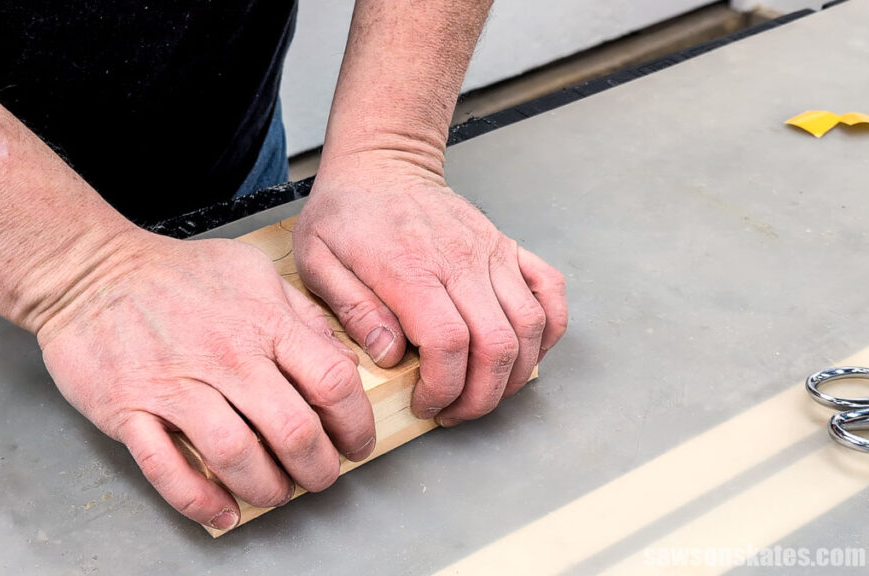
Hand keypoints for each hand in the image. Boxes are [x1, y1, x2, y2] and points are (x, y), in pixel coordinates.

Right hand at [36, 232, 375, 530]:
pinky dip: (200, 500)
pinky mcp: (130, 410)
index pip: (332, 382)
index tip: (355, 442)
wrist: (90, 271)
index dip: (355, 423)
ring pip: (237, 457)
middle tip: (319, 477)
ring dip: (267, 488)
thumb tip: (343, 363)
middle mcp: (226, 356)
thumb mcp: (254, 273)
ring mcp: (176, 385)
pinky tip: (223, 512)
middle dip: (318, 468)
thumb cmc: (176, 274)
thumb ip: (302, 317)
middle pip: (293, 431)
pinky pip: (168, 469)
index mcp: (263, 322)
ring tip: (276, 493)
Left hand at [294, 154, 567, 426]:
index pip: (449, 343)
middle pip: (497, 344)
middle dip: (481, 395)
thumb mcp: (318, 260)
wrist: (382, 164)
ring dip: (514, 373)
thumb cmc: (347, 213)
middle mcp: (460, 260)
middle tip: (454, 410)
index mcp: (411, 269)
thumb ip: (353, 310)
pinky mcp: (507, 247)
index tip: (425, 403)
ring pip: (530, 326)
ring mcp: (490, 252)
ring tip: (483, 391)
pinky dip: (549, 329)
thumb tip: (389, 354)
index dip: (444, 387)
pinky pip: (550, 290)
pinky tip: (524, 351)